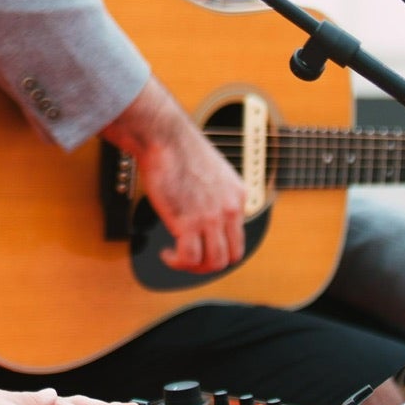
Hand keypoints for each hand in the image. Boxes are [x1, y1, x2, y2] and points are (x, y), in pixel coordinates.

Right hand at [105, 79, 246, 273]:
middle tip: (190, 259)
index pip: (239, 236)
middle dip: (210, 264)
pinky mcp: (189, 222)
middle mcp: (230, 209)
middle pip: (232, 256)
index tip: (201, 245)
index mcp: (238, 195)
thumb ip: (214, 191)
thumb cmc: (179, 147)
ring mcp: (211, 217)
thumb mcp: (211, 170)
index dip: (219, 246)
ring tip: (177, 258)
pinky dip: (177, 262)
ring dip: (194, 267)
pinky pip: (189, 258)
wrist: (165, 136)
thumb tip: (200, 206)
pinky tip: (167, 254)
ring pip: (214, 263)